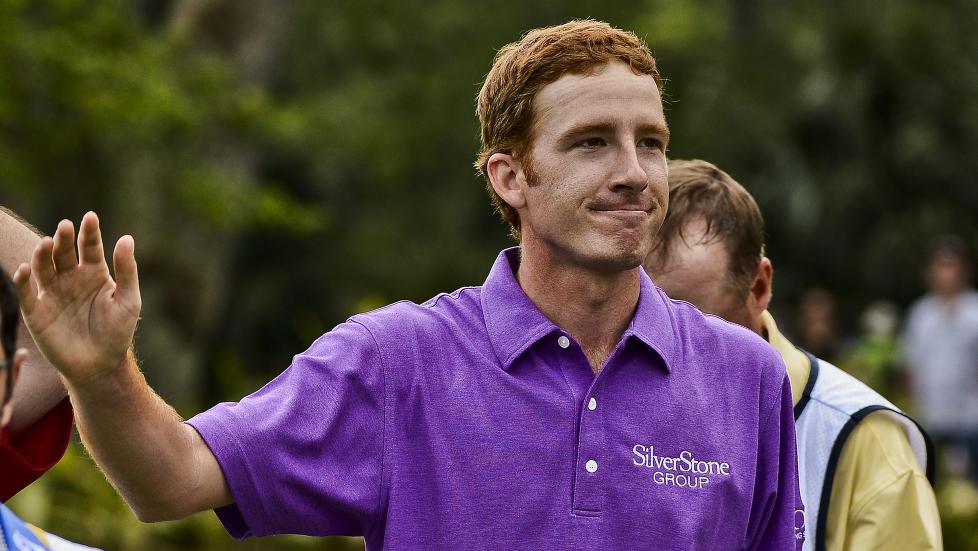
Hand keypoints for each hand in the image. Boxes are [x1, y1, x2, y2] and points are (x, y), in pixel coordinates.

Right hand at [12, 212, 140, 385]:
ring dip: (43, 254)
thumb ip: (127, 270)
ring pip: (43, 267)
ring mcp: (52, 293)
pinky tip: (26, 269)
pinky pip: (26, 293)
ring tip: (47, 243)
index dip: (89, 232)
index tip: (90, 217)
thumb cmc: (118, 332)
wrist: (100, 364)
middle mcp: (71, 278)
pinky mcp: (37, 312)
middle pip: (64, 252)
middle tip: (64, 226)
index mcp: (94, 272)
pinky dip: (23, 280)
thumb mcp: (129, 300)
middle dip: (64, 238)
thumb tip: (126, 238)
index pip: (90, 246)